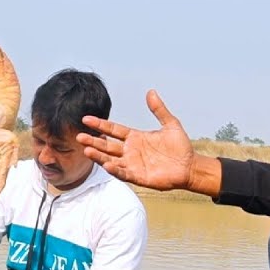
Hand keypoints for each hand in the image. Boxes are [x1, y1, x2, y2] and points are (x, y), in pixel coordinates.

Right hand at [77, 89, 196, 190]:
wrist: (190, 166)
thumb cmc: (181, 146)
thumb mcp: (170, 124)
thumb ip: (159, 109)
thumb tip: (151, 92)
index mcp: (135, 137)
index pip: (113, 130)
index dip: (100, 125)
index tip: (86, 119)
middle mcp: (130, 151)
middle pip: (107, 145)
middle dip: (93, 141)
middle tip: (79, 136)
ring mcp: (133, 164)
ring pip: (111, 159)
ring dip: (99, 156)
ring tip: (86, 150)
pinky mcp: (138, 177)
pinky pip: (123, 173)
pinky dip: (114, 170)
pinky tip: (106, 165)